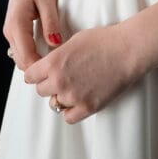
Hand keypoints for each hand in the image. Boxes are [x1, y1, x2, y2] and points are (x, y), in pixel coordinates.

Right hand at [3, 0, 61, 70]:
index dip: (41, 68)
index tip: (59, 71)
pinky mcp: (14, 29)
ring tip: (56, 63)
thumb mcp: (48, 0)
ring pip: (21, 57)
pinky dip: (33, 54)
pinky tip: (48, 52)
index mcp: (17, 24)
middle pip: (22, 61)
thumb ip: (51, 22)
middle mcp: (9, 30)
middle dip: (38, 68)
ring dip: (35, 62)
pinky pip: (22, 48)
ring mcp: (10, 30)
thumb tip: (55, 44)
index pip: (26, 57)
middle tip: (60, 70)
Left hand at [23, 23, 140, 123]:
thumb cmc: (104, 41)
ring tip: (73, 86)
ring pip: (54, 104)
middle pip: (41, 91)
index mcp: (53, 62)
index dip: (35, 74)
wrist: (127, 50)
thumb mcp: (73, 42)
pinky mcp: (87, 107)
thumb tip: (48, 65)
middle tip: (60, 78)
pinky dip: (71, 110)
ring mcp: (73, 96)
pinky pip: (68, 117)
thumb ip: (57, 56)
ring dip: (61, 96)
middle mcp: (59, 81)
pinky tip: (78, 100)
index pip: (30, 76)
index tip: (39, 74)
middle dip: (48, 84)